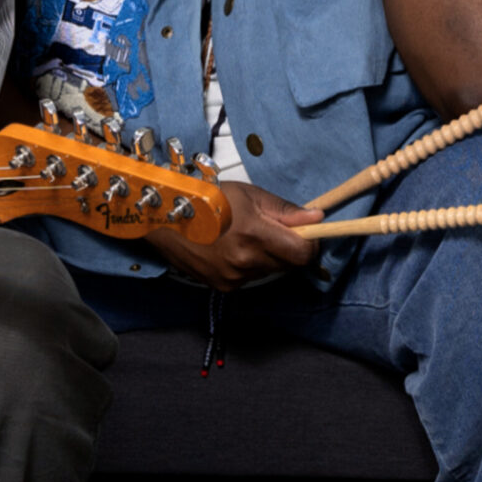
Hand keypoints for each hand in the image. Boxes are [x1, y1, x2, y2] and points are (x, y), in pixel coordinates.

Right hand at [151, 180, 320, 289]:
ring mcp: (233, 277)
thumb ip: (285, 210)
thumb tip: (317, 218)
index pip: (303, 253)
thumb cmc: (207, 198)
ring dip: (268, 257)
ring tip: (246, 236)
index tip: (307, 232)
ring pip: (270, 271)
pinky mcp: (224, 287)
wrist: (165, 218)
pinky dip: (250, 265)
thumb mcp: (250, 194)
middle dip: (288, 248)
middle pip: (289, 265)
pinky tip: (233, 248)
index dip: (311, 243)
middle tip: (272, 229)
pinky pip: (251, 278)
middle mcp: (245, 262)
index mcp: (253, 234)